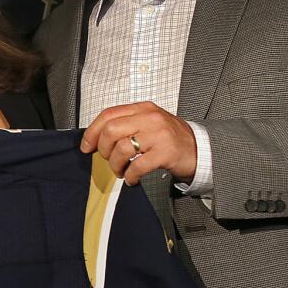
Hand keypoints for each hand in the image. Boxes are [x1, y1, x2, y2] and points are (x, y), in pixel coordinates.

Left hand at [80, 101, 197, 185]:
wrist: (200, 149)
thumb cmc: (170, 138)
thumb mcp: (148, 123)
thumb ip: (126, 125)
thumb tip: (95, 138)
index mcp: (143, 108)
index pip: (108, 114)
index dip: (92, 132)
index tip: (86, 146)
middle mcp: (150, 118)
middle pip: (111, 130)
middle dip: (103, 149)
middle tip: (108, 159)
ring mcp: (159, 135)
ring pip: (122, 149)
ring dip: (116, 165)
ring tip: (121, 171)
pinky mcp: (166, 153)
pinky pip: (138, 165)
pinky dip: (131, 175)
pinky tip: (132, 178)